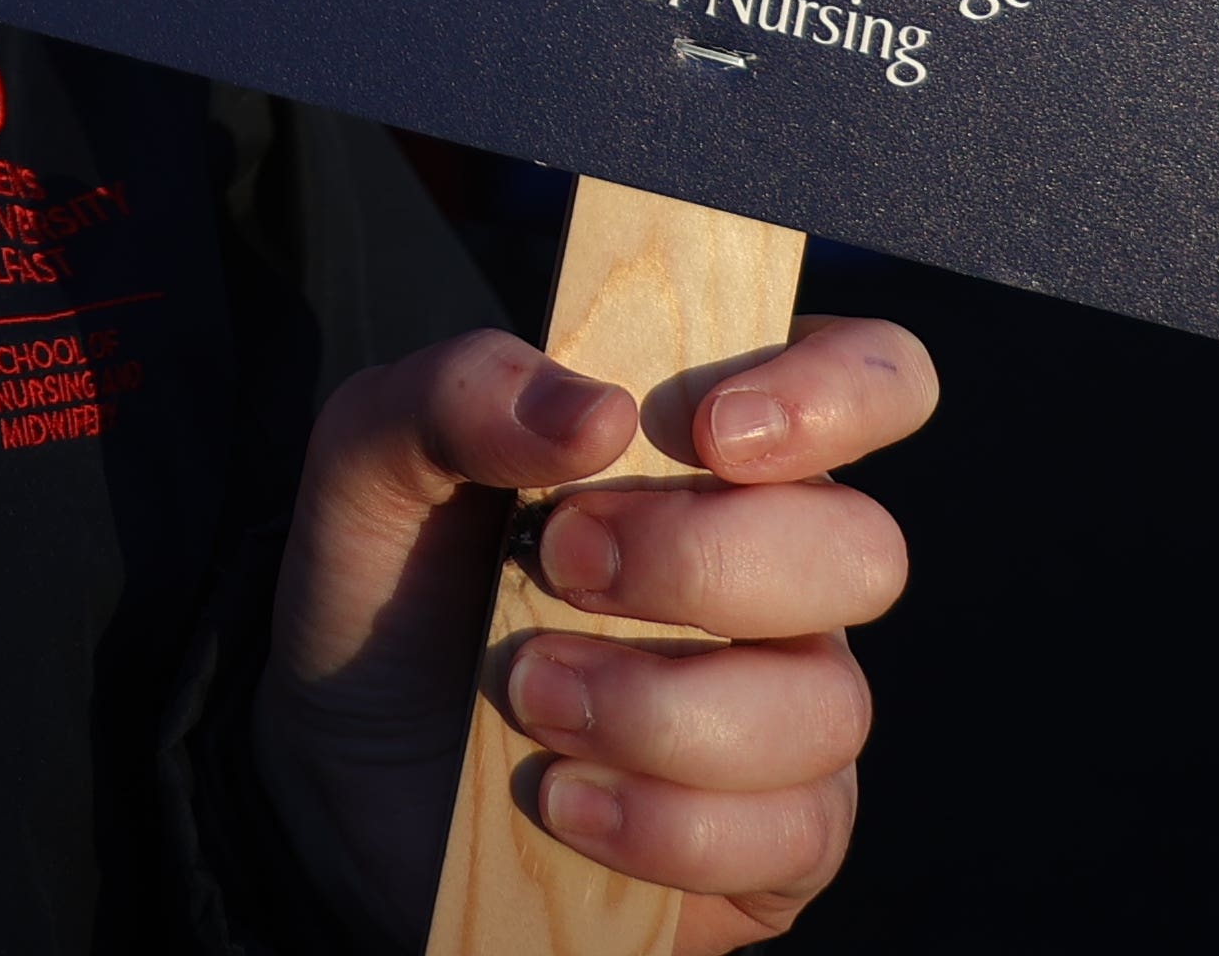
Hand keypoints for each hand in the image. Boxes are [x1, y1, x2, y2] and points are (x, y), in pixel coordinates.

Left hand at [255, 317, 931, 947]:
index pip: (874, 378)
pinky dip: (662, 822)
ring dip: (658, 706)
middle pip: (866, 552)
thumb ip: (457, 393)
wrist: (345, 780)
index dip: (832, 390)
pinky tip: (563, 799)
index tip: (709, 431)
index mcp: (719, 446)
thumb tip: (596, 411)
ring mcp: (791, 708)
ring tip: (531, 694)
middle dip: (700, 563)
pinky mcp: (778, 840)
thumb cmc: (392, 590)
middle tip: (560, 564)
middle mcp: (784, 568)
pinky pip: (794, 834)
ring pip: (828, 705)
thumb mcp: (372, 463)